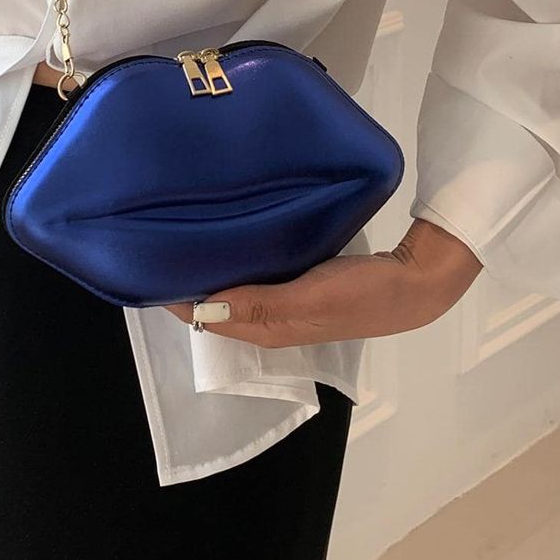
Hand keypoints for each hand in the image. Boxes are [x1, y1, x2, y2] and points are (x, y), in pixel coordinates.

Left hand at [164, 218, 482, 346]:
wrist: (417, 282)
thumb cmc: (362, 293)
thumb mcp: (308, 300)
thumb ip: (258, 305)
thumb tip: (200, 307)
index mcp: (265, 330)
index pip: (203, 314)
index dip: (172, 294)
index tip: (142, 261)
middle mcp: (268, 319)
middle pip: (214, 302)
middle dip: (183, 278)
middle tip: (154, 236)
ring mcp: (284, 301)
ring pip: (233, 285)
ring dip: (209, 266)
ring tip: (181, 230)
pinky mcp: (299, 282)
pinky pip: (255, 272)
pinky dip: (236, 257)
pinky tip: (230, 233)